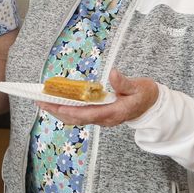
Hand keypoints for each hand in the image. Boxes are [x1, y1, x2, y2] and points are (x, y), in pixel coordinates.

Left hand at [36, 68, 159, 126]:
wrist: (153, 106)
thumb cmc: (145, 95)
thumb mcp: (138, 86)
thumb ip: (124, 82)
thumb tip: (113, 73)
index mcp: (115, 112)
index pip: (89, 114)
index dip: (72, 111)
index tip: (57, 106)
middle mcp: (106, 119)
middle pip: (77, 118)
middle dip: (58, 111)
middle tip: (40, 102)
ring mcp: (102, 119)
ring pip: (76, 119)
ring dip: (59, 112)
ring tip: (43, 103)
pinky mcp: (99, 116)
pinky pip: (79, 115)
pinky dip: (66, 110)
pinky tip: (56, 104)